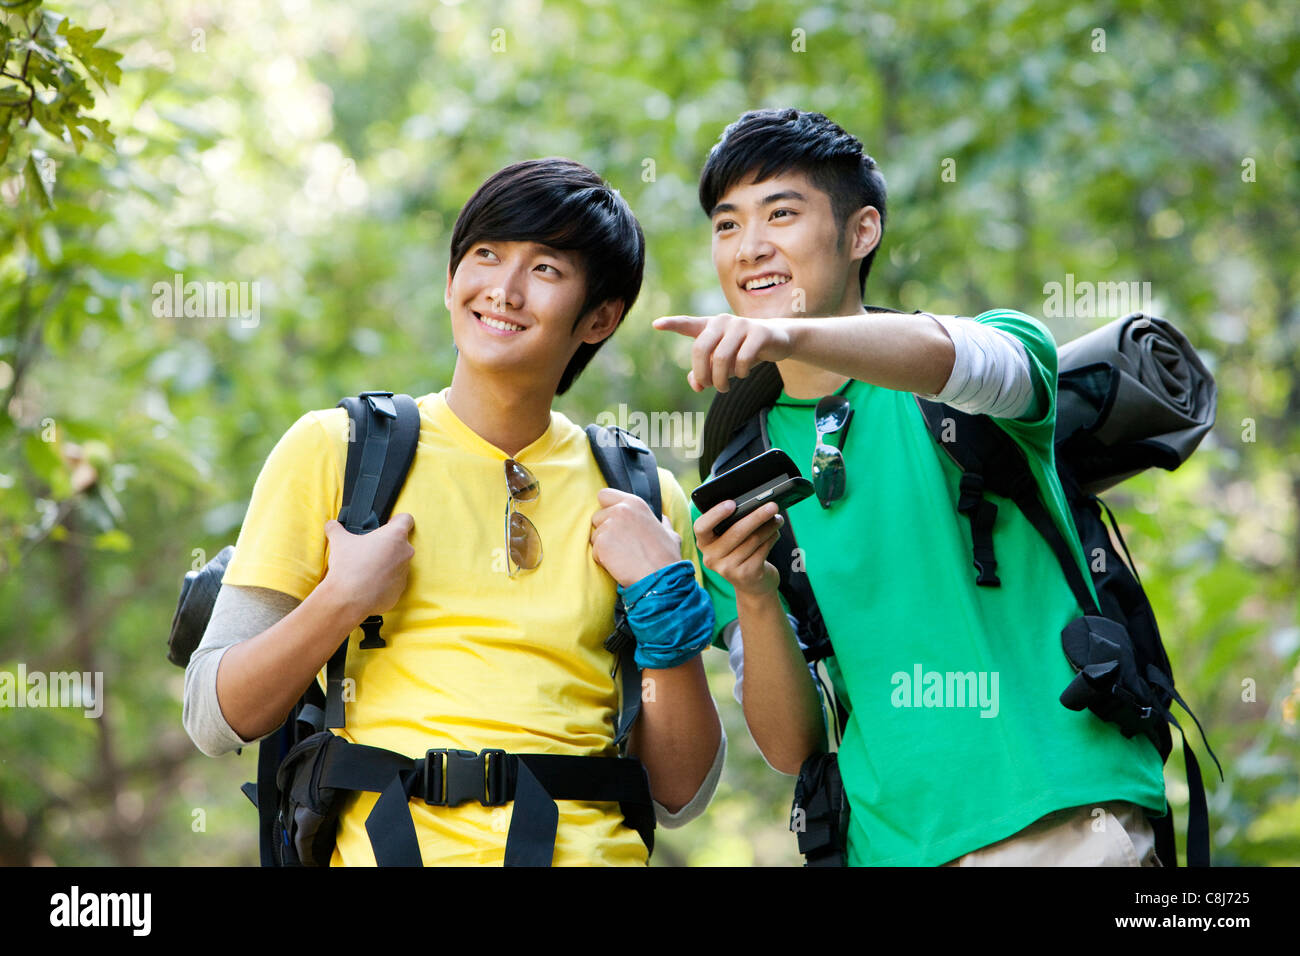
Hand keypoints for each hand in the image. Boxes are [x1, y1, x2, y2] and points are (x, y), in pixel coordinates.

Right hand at [320, 513, 415, 619]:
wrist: (349, 599)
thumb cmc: (349, 566)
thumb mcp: (339, 541)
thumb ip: (336, 528)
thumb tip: (332, 525)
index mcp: (395, 536)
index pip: (406, 519)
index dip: (396, 520)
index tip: (387, 525)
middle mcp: (405, 553)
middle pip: (401, 543)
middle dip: (387, 545)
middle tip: (369, 549)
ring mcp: (404, 573)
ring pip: (398, 563)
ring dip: (386, 563)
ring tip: (366, 568)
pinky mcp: (400, 590)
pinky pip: (393, 582)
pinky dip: (384, 581)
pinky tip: (368, 584)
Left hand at [590, 488, 682, 587]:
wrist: (660, 577)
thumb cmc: (666, 557)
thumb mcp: (670, 534)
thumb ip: (662, 523)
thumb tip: (663, 518)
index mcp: (634, 503)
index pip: (604, 495)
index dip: (606, 509)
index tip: (614, 522)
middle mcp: (620, 510)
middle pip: (596, 517)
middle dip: (604, 530)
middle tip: (621, 545)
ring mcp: (609, 526)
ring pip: (594, 536)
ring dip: (604, 547)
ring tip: (623, 556)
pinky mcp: (601, 544)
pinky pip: (594, 551)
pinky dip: (603, 560)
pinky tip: (619, 564)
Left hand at [653, 313, 793, 392]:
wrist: (777, 340)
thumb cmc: (743, 351)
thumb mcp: (722, 363)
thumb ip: (705, 373)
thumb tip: (696, 385)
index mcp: (710, 326)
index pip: (688, 324)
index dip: (672, 324)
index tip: (655, 324)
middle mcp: (722, 322)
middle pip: (701, 349)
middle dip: (702, 374)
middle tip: (709, 387)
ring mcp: (741, 325)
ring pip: (721, 358)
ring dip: (721, 380)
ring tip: (724, 387)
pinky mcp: (759, 332)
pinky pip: (742, 359)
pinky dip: (740, 373)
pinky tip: (742, 374)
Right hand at [694, 499, 782, 596]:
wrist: (751, 585)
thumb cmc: (740, 552)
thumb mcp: (730, 540)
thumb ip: (732, 523)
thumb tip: (753, 504)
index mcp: (704, 543)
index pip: (701, 527)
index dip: (715, 514)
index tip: (732, 503)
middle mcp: (712, 558)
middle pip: (735, 532)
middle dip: (756, 516)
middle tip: (772, 506)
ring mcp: (728, 568)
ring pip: (753, 540)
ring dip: (769, 526)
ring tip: (777, 518)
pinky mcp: (746, 574)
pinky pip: (762, 550)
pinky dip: (772, 538)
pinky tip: (775, 532)